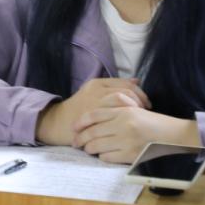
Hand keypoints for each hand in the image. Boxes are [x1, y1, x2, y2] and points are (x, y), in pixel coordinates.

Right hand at [35, 78, 150, 145]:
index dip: (140, 93)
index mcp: (97, 83)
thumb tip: (136, 81)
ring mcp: (95, 101)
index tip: (145, 104)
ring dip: (134, 107)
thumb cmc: (79, 111)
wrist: (58, 122)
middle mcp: (96, 90)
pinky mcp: (94, 114)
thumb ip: (113, 88)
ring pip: (122, 99)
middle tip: (144, 111)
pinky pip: (116, 112)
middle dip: (140, 101)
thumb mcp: (93, 94)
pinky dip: (126, 116)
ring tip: (137, 117)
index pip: (125, 84)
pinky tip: (129, 123)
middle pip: (126, 90)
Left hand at [73, 98, 200, 163]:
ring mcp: (127, 140)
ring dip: (89, 149)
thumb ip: (115, 112)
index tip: (73, 128)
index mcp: (123, 111)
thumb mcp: (134, 111)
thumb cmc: (153, 123)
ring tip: (88, 149)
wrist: (176, 136)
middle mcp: (123, 124)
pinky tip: (103, 155)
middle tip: (75, 142)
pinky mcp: (131, 154)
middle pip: (91, 132)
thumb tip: (91, 121)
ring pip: (96, 146)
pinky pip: (107, 157)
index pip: (93, 115)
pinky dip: (102, 157)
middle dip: (80, 138)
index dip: (80, 122)